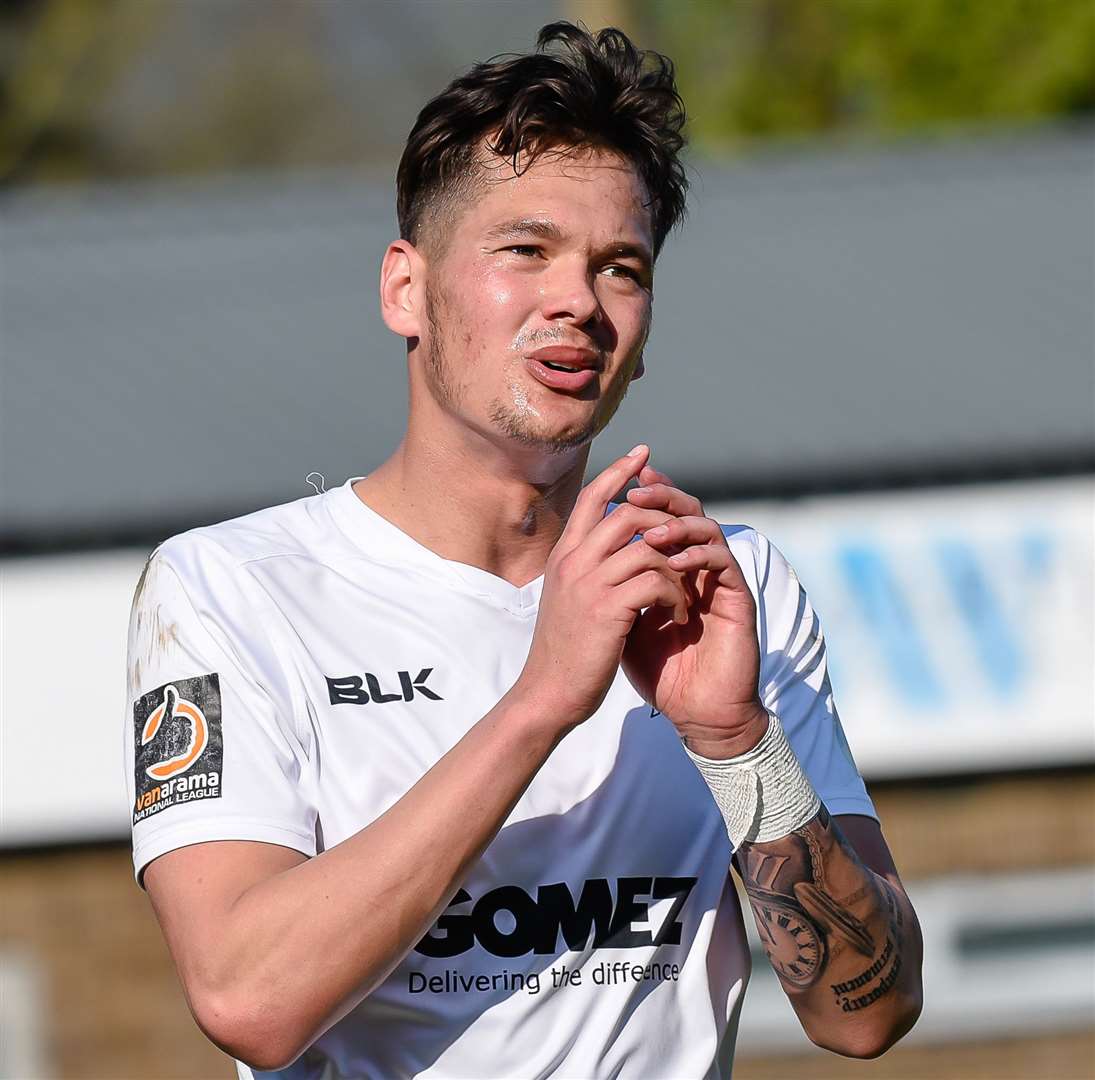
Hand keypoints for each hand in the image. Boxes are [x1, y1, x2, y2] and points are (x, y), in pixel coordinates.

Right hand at [513, 445, 701, 732]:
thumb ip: (586, 569)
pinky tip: (678, 614)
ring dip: (675, 564)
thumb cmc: (564, 651)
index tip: (643, 453)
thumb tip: (611, 547)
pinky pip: (657, 580)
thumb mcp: (568, 598)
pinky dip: (676, 594)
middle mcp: (573, 562)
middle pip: (625, 512)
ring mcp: (589, 584)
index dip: (618, 472)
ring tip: (684, 590)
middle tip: (686, 535)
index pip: (591, 497)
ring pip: (646, 545)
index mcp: (563, 556)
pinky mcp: (609, 609)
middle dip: (662, 518)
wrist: (548, 693)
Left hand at [621, 464, 767, 757]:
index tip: (619, 482)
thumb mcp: (623, 623)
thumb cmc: (660, 671)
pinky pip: (724, 563)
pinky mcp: (738, 600)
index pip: (660, 517)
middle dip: (661, 497)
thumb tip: (576, 557)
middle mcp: (698, 568)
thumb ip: (609, 589)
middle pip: (686, 511)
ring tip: (652, 534)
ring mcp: (719, 581)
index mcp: (671, 568)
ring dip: (678, 524)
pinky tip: (676, 562)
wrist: (695, 712)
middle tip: (636, 491)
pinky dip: (699, 556)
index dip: (643, 496)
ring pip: (707, 529)